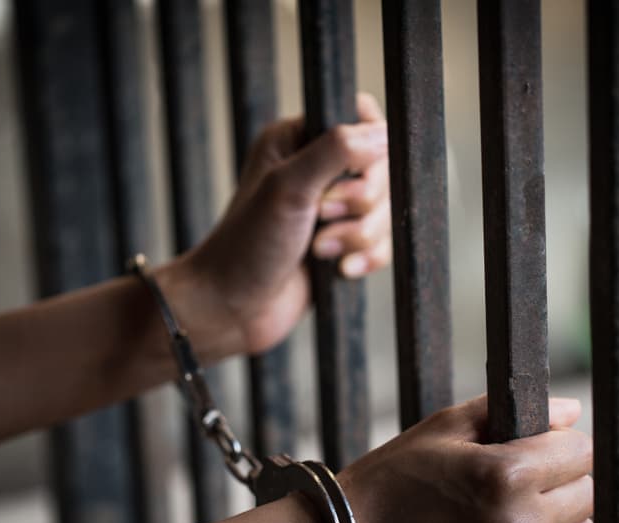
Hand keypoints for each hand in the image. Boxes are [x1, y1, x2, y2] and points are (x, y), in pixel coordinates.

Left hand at [181, 93, 391, 355]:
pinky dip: (366, 257)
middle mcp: (317, 168)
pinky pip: (383, 242)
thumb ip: (335, 151)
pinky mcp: (344, 244)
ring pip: (385, 209)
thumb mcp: (288, 188)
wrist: (233, 308)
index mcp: (297, 139)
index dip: (368, 149)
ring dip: (359, 236)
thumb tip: (382, 134)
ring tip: (320, 250)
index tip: (348, 174)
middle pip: (383, 169)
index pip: (361, 118)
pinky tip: (338, 270)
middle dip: (360, 202)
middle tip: (321, 217)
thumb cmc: (247, 244)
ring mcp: (333, 209)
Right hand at [338, 396, 592, 522]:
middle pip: (587, 495)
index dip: (564, 442)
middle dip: (566, 478)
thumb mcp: (440, 429)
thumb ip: (504, 411)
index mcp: (503, 476)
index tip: (546, 445)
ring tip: (522, 512)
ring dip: (562, 521)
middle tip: (532, 477)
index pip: (580, 452)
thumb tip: (568, 411)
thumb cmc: (389, 482)